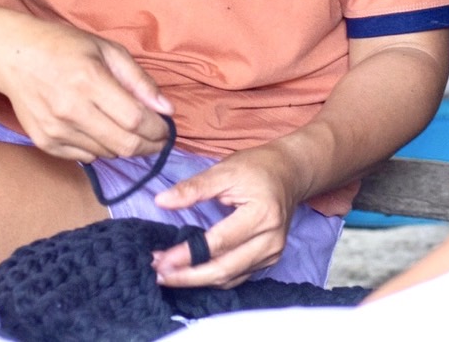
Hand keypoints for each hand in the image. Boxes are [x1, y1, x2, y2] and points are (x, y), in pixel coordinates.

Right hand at [0, 17, 172, 162]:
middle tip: (157, 139)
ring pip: (106, 154)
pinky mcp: (44, 142)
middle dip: (149, 146)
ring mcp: (55, 129)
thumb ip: (139, 81)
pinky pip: (84, 157)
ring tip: (127, 129)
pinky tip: (99, 130)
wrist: (14, 57)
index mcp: (90, 81)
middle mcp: (71, 110)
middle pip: (124, 144)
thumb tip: (167, 109)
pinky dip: (100, 149)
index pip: (136, 120)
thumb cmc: (65, 47)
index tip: (167, 128)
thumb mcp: (108, 50)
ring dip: (125, 146)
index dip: (158, 129)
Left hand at [149, 145, 304, 287]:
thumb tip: (161, 201)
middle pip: (225, 269)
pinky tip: (190, 273)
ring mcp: (272, 253)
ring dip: (197, 280)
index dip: (189, 254)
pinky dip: (212, 278)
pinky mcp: (269, 260)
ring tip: (167, 274)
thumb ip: (193, 188)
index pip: (220, 242)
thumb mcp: (225, 170)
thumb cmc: (257, 168)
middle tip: (158, 273)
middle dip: (188, 276)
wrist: (290, 173)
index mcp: (262, 214)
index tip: (161, 260)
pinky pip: (237, 277)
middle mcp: (271, 240)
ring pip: (229, 278)